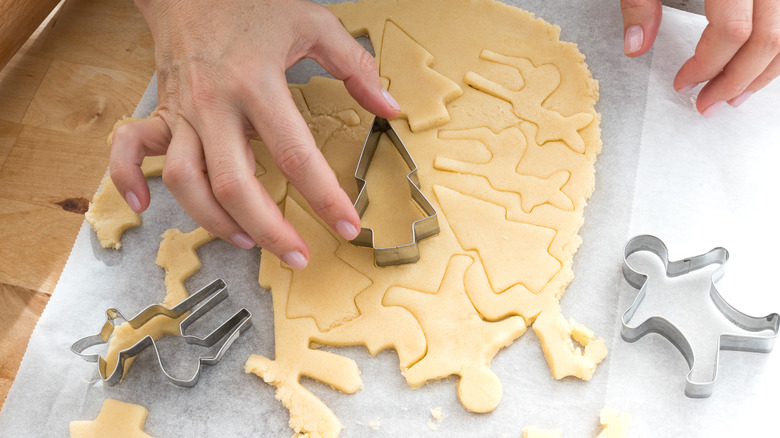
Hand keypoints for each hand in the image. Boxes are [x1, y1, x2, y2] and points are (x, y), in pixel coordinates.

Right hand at [109, 0, 399, 268]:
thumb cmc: (252, 3)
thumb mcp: (314, 24)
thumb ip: (356, 68)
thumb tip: (390, 109)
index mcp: (258, 83)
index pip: (296, 154)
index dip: (324, 197)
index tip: (347, 226)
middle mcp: (215, 104)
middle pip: (234, 183)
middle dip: (268, 229)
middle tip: (297, 255)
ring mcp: (182, 111)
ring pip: (185, 180)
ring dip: (213, 220)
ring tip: (247, 240)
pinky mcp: (160, 111)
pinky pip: (129, 150)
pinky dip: (127, 179)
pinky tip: (143, 205)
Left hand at [621, 0, 779, 116]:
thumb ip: (640, 4)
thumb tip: (634, 47)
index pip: (732, 32)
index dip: (707, 65)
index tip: (682, 84)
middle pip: (766, 40)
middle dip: (735, 81)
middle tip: (707, 106)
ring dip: (760, 73)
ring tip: (732, 98)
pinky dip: (772, 53)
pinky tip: (751, 70)